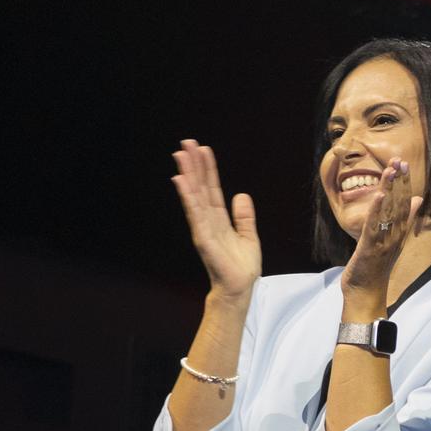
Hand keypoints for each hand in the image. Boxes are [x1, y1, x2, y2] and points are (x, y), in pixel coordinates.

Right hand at [172, 140, 260, 303]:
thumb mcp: (248, 235)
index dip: (208, 169)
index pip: (212, 188)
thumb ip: (244, 216)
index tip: (203, 149)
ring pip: (194, 195)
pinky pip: (195, 213)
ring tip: (181, 155)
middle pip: (200, 187)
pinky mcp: (203, 238)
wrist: (239, 288)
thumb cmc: (242, 266)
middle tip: (186, 143)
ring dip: (187, 174)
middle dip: (193, 165)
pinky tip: (181, 182)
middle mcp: (208, 219)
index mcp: (219, 218)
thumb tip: (241, 195)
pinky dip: (188, 197)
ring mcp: (203, 227)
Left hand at [341, 158, 423, 304]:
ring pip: (388, 211)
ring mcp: (384, 240)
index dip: (403, 183)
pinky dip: (377, 210)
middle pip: (399, 203)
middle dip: (399, 181)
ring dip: (390, 189)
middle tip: (400, 160)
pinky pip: (374, 225)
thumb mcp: (392, 240)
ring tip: (390, 170)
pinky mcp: (370, 247)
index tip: (404, 164)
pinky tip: (379, 194)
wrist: (366, 292)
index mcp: (398, 231)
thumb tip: (416, 199)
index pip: (404, 202)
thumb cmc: (376, 266)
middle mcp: (394, 234)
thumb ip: (404, 219)